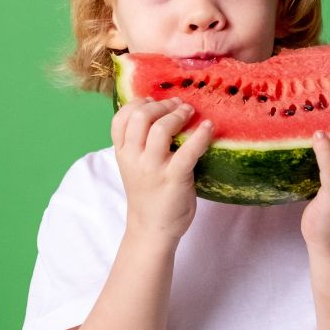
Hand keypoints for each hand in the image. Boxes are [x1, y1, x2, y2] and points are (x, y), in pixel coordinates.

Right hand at [111, 97, 214, 242]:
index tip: (153, 100)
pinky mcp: (174, 178)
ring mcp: (153, 168)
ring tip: (190, 112)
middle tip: (178, 105)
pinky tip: (208, 127)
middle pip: (139, 117)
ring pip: (160, 129)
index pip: (120, 118)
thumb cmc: (148, 193)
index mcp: (122, 153)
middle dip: (161, 105)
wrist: (152, 229)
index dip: (137, 103)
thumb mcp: (134, 166)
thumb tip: (160, 112)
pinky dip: (200, 135)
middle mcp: (134, 158)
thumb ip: (139, 143)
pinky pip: (188, 150)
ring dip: (178, 115)